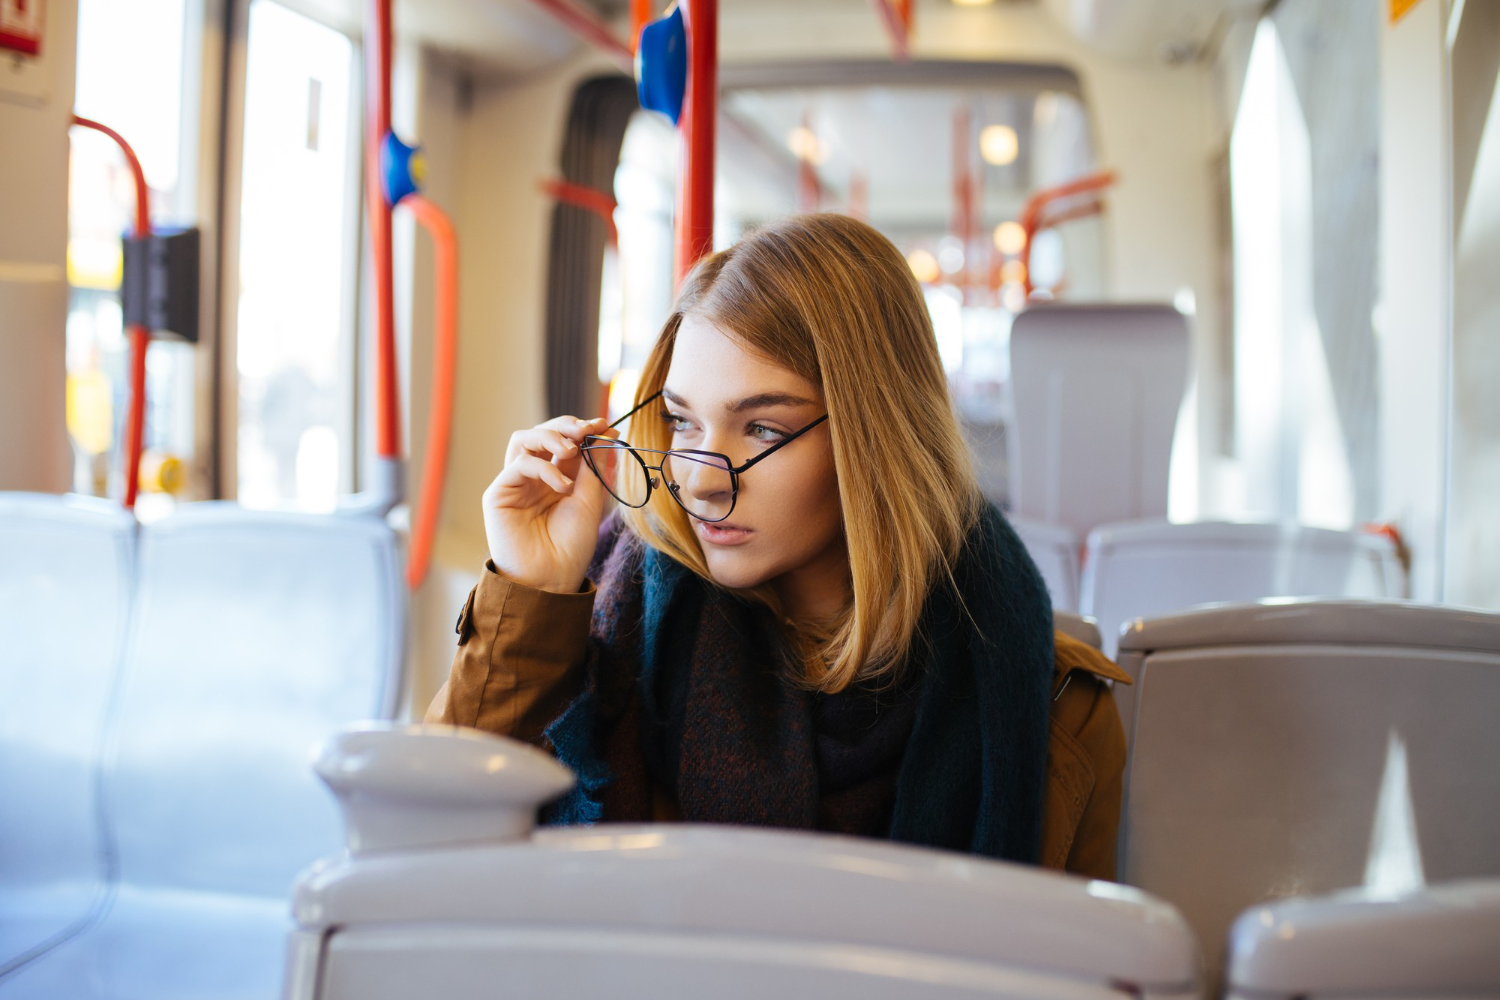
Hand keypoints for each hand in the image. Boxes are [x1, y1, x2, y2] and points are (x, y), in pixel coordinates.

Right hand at [482, 415, 617, 593]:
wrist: (552, 580)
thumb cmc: (571, 547)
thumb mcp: (591, 501)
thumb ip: (594, 466)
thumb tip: (609, 432)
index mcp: (556, 478)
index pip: (564, 441)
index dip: (582, 429)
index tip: (604, 424)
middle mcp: (533, 477)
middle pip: (541, 433)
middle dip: (565, 426)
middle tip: (586, 429)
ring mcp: (515, 483)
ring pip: (523, 439)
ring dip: (550, 436)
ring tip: (571, 450)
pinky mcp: (498, 493)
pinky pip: (518, 464)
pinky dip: (543, 467)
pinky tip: (561, 485)